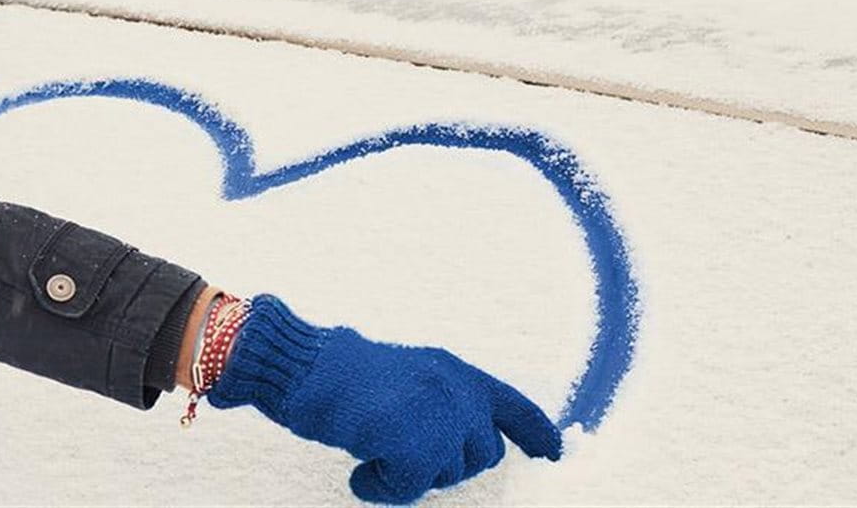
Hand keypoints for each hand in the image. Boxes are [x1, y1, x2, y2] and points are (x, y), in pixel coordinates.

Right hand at [206, 295, 561, 503]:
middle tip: (397, 453)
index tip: (554, 455)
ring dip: (409, 476)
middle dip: (446, 465)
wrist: (302, 367)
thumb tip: (460, 446)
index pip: (512, 405)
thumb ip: (440, 402)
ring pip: (448, 474)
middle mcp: (456, 389)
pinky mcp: (414, 442)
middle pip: (483, 455)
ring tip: (371, 455)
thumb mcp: (406, 378)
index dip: (538, 434)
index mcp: (454, 370)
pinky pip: (411, 489)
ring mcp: (438, 414)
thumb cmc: (338, 376)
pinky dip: (383, 488)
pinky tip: (360, 472)